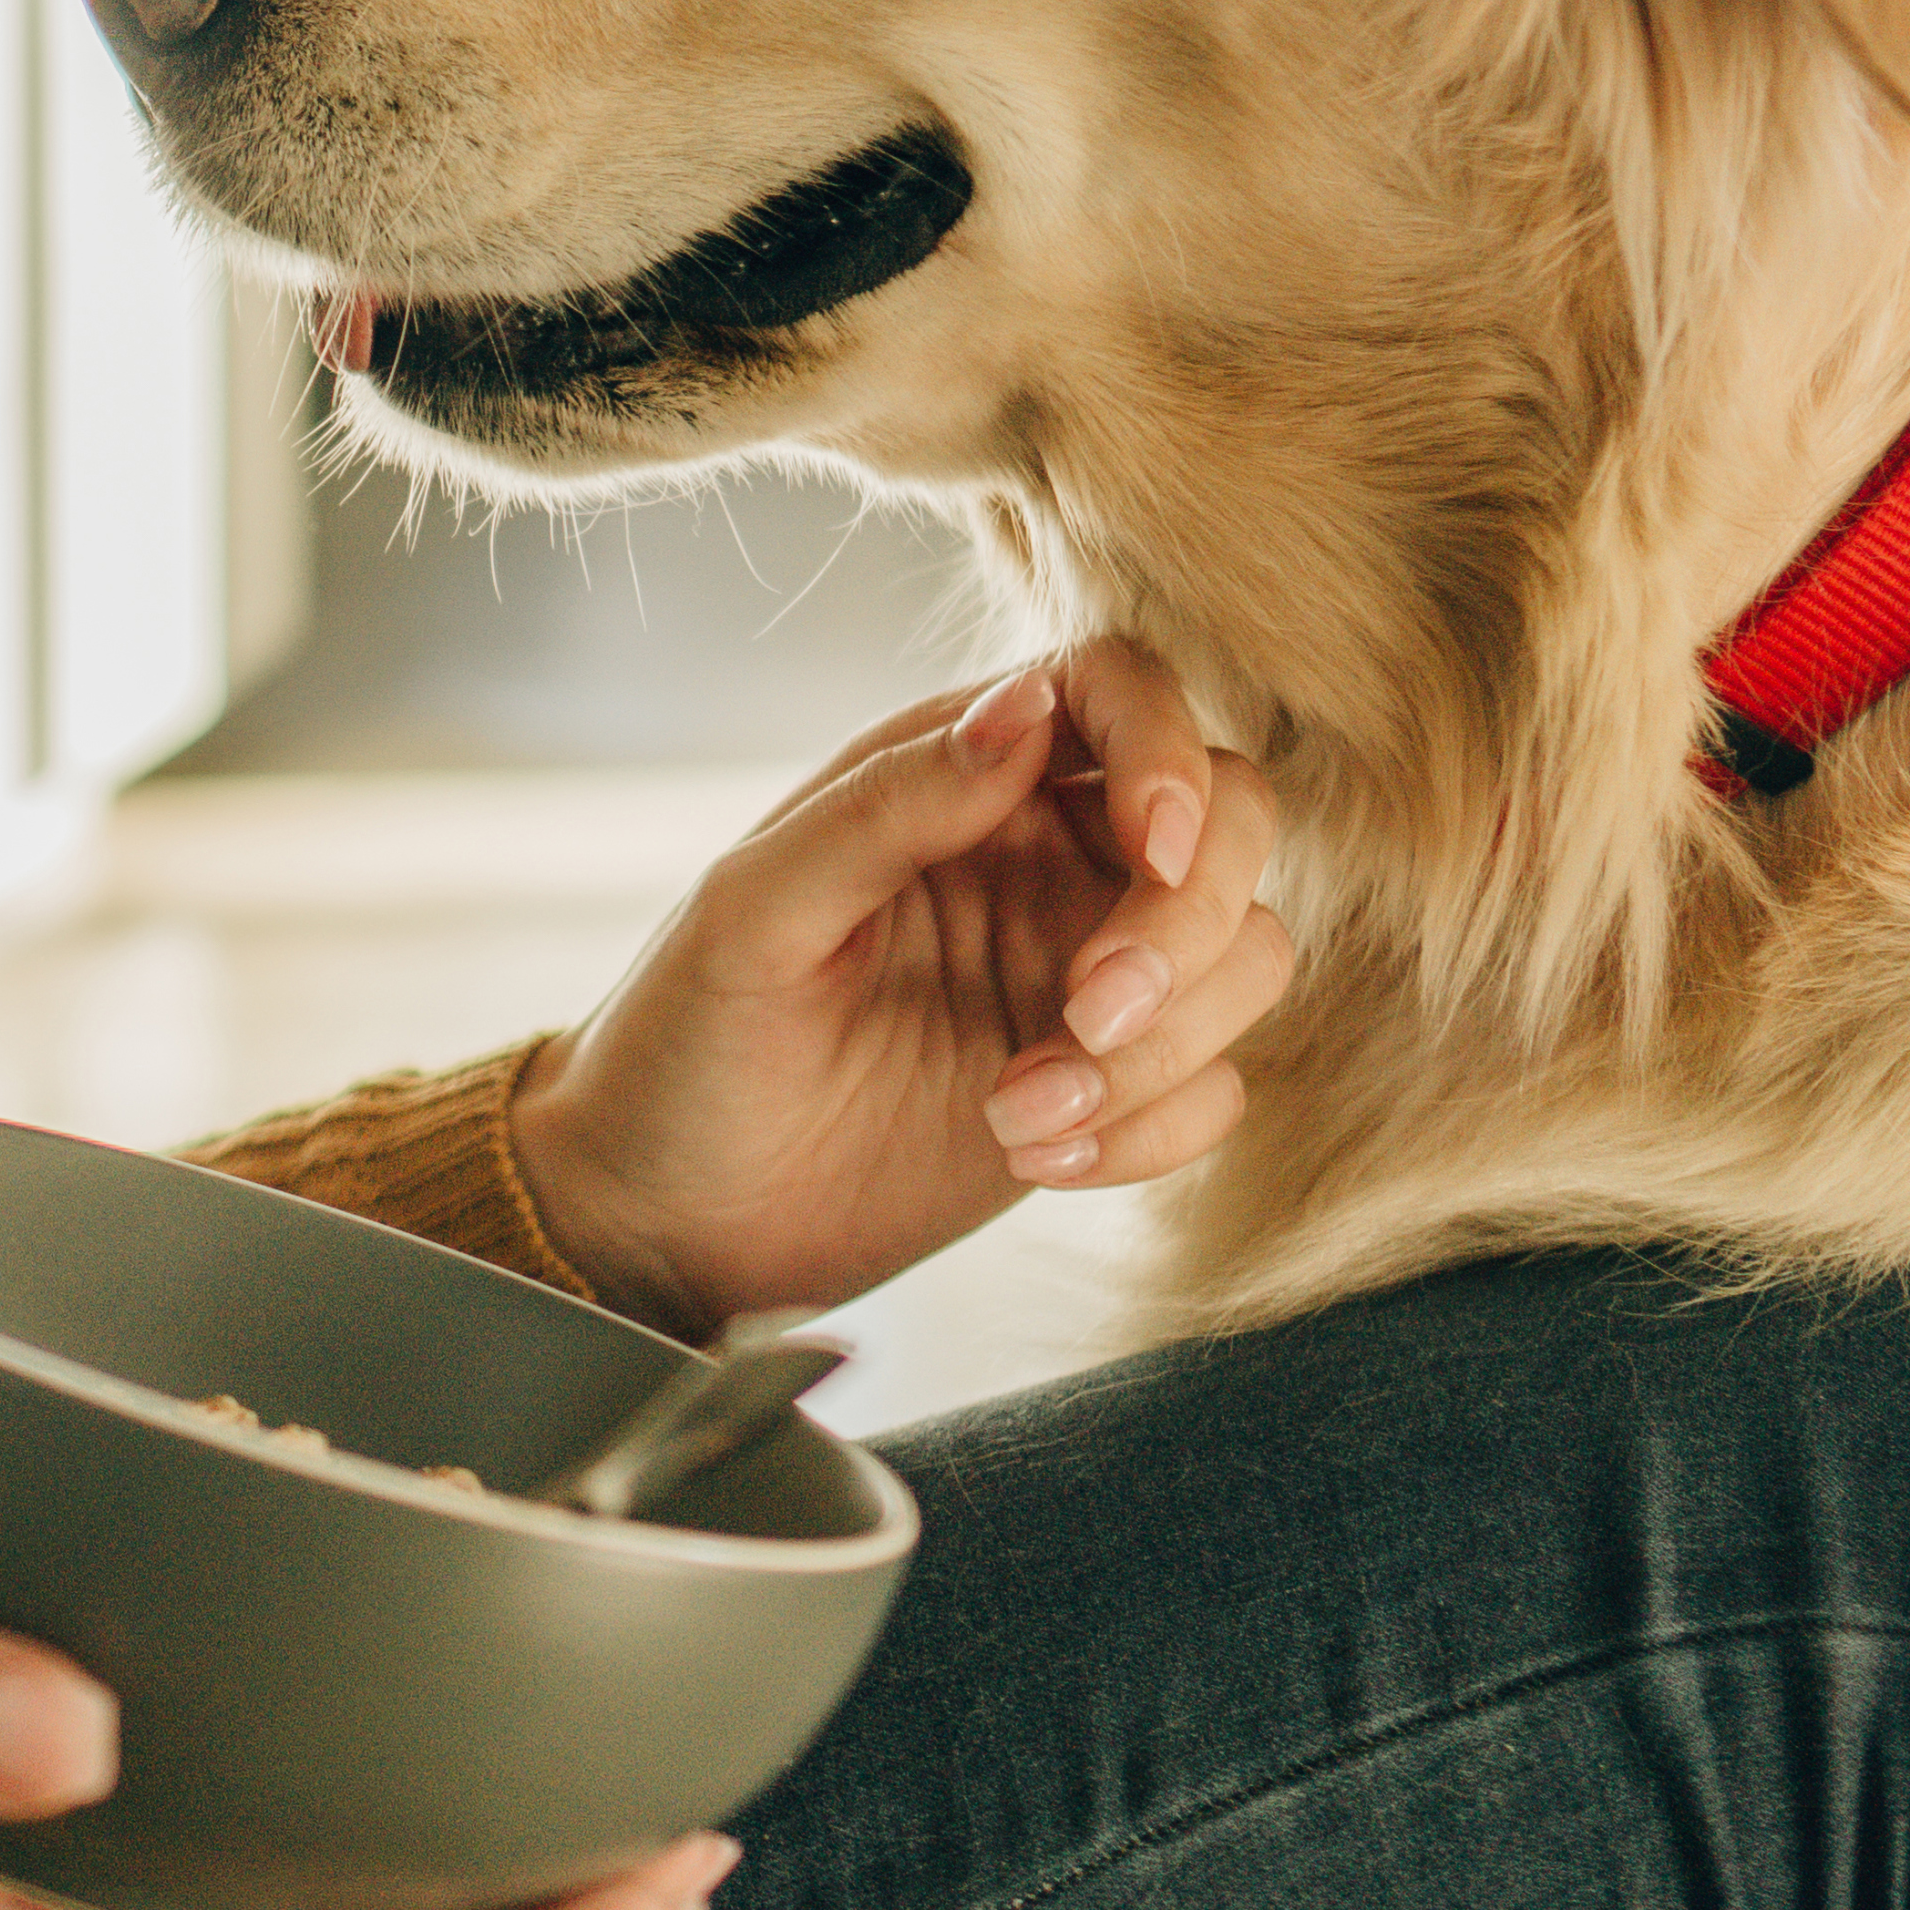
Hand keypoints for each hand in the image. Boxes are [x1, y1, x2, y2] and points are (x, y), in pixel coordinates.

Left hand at [505, 644, 1289, 1333]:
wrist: (667, 1218)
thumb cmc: (683, 1041)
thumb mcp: (754, 911)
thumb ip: (889, 804)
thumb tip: (1024, 710)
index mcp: (954, 775)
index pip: (1118, 691)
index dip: (1169, 749)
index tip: (1153, 847)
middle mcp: (1041, 855)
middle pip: (1229, 820)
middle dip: (1184, 922)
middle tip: (1085, 1011)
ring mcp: (1082, 971)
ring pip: (1242, 956)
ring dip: (1163, 1046)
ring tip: (1019, 1115)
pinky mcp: (1107, 1087)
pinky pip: (1217, 1084)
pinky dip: (1158, 1127)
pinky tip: (1041, 1159)